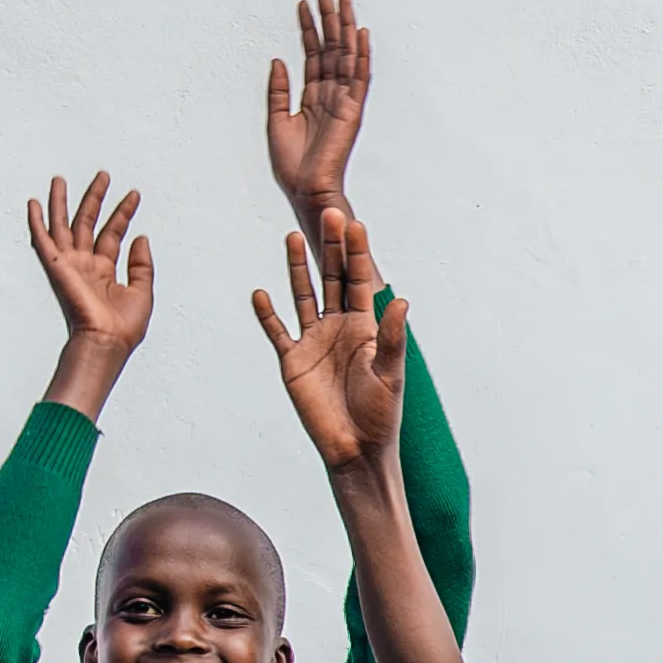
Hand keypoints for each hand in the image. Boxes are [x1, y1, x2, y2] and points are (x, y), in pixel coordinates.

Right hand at [28, 174, 153, 387]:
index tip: (134, 195)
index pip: (113, 233)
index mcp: (106, 271)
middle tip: (103, 175)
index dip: (123, 213)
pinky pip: (43, 240)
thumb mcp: (143, 292)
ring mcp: (70, 264)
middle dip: (95, 198)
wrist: (106, 341)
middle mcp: (86, 264)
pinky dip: (36, 221)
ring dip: (63, 202)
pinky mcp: (57, 266)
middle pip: (88, 223)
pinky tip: (33, 203)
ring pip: (64, 225)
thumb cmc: (123, 327)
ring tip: (61, 179)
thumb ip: (142, 265)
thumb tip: (142, 238)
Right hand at [251, 211, 412, 477]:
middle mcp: (339, 328)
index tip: (354, 224)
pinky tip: (260, 293)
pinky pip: (277, 331)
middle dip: (331, 248)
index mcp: (366, 327)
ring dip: (298, 268)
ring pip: (304, 296)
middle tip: (328, 213)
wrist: (355, 449)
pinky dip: (268, 314)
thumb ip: (390, 337)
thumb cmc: (380, 415)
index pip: (361, 281)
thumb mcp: (390, 374)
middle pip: (333, 279)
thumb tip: (402, 301)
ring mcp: (314, 342)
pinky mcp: (292, 361)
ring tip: (292, 237)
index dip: (357, 253)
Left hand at [264, 0, 373, 215]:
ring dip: (344, 27)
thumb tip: (278, 59)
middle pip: (331, 47)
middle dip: (327, 18)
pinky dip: (361, 55)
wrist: (304, 188)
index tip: (304, 4)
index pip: (312, 54)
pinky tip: (360, 33)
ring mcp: (343, 100)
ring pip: (346, 55)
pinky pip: (359, 77)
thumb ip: (278, 90)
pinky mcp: (352, 110)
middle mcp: (330, 94)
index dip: (308, 29)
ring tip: (341, 0)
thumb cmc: (291, 164)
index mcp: (312, 97)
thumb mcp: (275, 120)